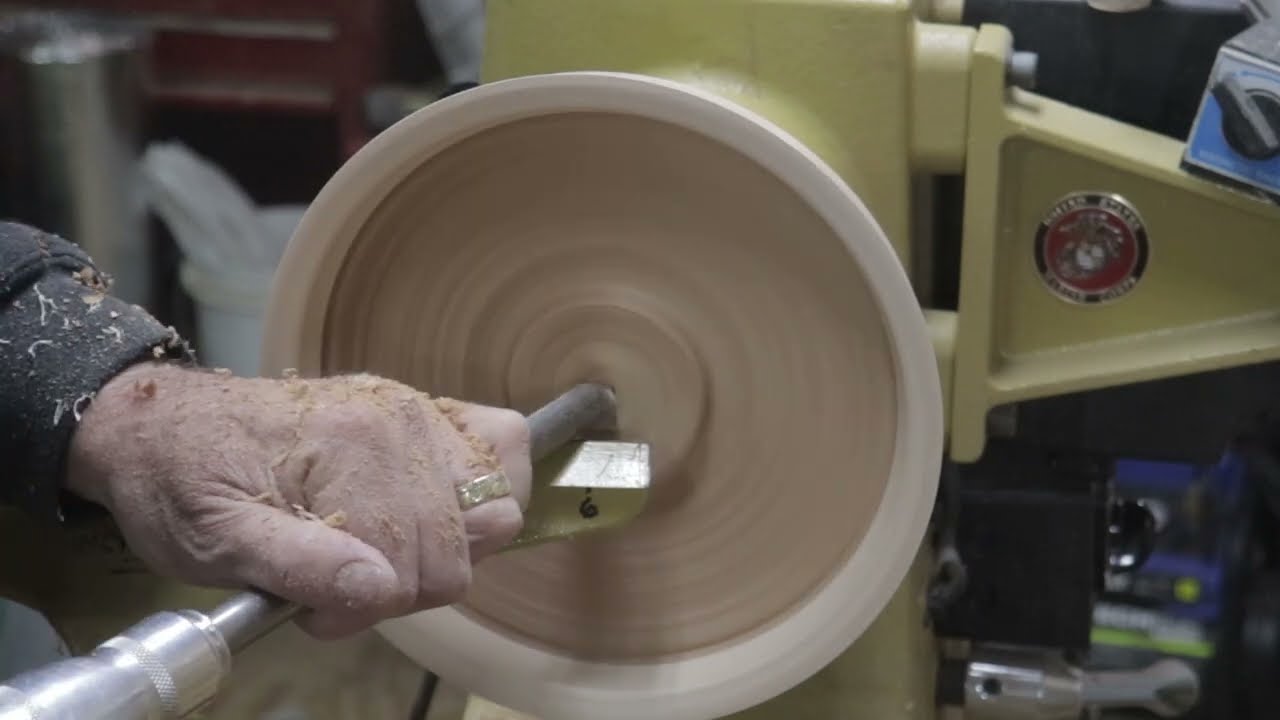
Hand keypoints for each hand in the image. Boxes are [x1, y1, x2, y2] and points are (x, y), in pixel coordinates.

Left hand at [65, 363, 531, 638]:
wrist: (161, 423)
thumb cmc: (182, 483)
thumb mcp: (214, 541)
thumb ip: (299, 566)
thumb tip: (379, 588)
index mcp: (350, 450)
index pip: (408, 572)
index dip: (361, 610)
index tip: (310, 608)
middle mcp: (400, 422)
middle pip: (458, 550)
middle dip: (401, 585)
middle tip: (338, 582)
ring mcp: (419, 411)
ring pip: (495, 509)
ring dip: (445, 548)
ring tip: (382, 549)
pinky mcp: (427, 412)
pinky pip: (504, 446)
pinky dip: (487, 489)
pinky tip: (437, 510)